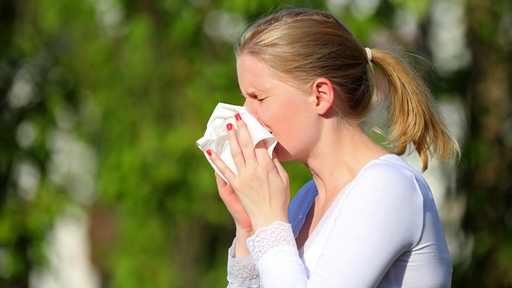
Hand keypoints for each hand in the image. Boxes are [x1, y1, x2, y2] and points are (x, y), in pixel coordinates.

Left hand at [208, 114, 289, 230]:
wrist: (269, 219)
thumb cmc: (280, 200)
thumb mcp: (284, 179)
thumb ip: (276, 163)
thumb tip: (269, 149)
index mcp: (268, 167)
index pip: (261, 143)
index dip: (257, 130)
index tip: (253, 120)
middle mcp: (254, 169)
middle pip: (247, 144)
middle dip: (242, 129)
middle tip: (237, 116)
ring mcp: (243, 177)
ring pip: (235, 153)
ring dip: (231, 139)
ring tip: (227, 127)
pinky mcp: (235, 185)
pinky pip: (224, 170)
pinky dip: (216, 160)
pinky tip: (210, 151)